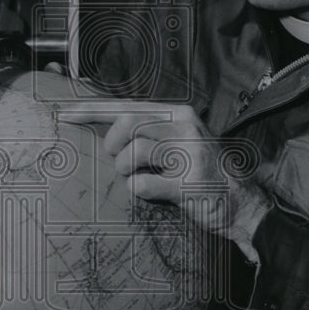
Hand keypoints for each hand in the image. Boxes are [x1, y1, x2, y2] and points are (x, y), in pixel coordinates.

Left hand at [74, 101, 271, 262]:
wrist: (243, 204)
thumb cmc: (204, 173)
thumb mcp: (179, 142)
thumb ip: (149, 131)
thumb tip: (104, 129)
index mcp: (179, 114)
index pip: (127, 106)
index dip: (92, 111)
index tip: (65, 115)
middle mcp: (185, 127)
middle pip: (127, 124)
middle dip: (112, 145)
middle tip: (118, 161)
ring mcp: (190, 154)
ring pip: (133, 153)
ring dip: (125, 171)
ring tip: (137, 178)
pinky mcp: (190, 183)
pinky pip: (143, 185)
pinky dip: (137, 192)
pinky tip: (150, 194)